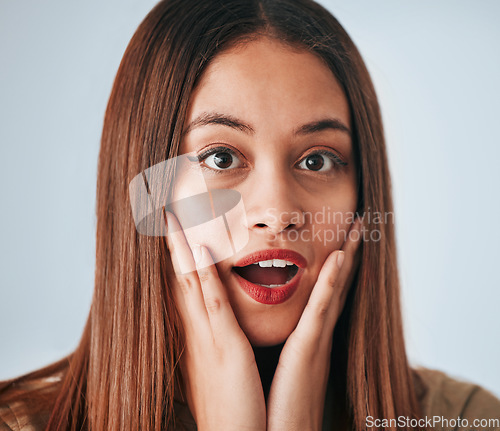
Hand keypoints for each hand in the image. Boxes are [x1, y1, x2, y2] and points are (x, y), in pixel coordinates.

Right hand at [165, 211, 265, 430]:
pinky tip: (199, 248)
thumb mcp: (216, 367)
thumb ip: (211, 342)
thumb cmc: (230, 405)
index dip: (173, 254)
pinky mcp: (224, 346)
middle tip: (160, 209)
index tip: (168, 227)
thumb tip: (208, 324)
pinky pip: (211, 302)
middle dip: (169, 242)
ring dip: (180, 246)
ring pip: (188, 280)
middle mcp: (192, 330)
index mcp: (194, 334)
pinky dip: (203, 273)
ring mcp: (205, 336)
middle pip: (177, 276)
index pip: (180, 285)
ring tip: (171, 214)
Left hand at [266, 218, 362, 430]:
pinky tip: (339, 258)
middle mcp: (319, 336)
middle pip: (338, 286)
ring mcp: (317, 342)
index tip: (342, 240)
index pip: (326, 294)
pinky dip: (331, 283)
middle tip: (359, 225)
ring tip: (358, 229)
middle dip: (350, 254)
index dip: (337, 267)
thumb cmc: (278, 407)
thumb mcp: (285, 369)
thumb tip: (286, 331)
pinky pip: (321, 311)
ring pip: (336, 291)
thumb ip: (289, 347)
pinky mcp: (308, 352)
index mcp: (311, 339)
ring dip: (348, 257)